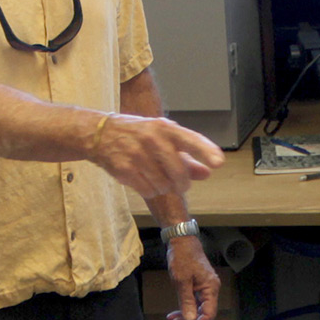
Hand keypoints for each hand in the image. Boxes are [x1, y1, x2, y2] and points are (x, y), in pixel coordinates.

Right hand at [90, 113, 222, 198]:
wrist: (100, 134)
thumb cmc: (138, 135)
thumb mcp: (163, 138)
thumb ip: (187, 157)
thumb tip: (207, 173)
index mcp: (165, 129)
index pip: (190, 140)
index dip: (206, 151)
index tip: (219, 163)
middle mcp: (152, 140)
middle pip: (179, 174)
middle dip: (182, 184)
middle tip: (180, 184)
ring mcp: (137, 155)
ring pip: (164, 186)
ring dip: (163, 187)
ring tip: (156, 176)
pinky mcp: (125, 169)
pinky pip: (148, 191)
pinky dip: (149, 190)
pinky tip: (143, 180)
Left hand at [164, 236, 220, 319]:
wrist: (181, 241)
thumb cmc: (182, 257)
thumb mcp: (182, 280)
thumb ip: (186, 301)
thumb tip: (190, 319)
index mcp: (210, 288)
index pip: (209, 313)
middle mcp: (211, 289)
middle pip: (204, 312)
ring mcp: (205, 287)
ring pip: (198, 308)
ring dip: (186, 315)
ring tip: (172, 319)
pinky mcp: (199, 285)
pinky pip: (194, 301)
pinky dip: (185, 307)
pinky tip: (176, 312)